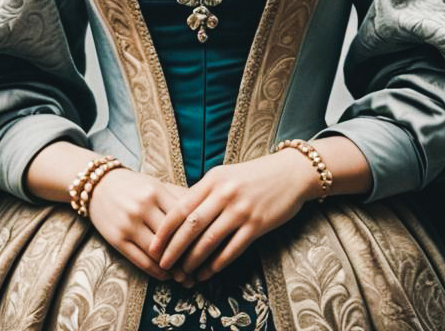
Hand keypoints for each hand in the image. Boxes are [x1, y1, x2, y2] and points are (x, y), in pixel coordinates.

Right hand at [86, 167, 197, 286]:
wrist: (98, 185)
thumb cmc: (133, 186)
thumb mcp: (155, 184)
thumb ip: (178, 197)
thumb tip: (205, 211)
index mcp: (156, 191)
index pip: (183, 216)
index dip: (197, 233)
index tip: (208, 245)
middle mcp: (143, 207)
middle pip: (172, 236)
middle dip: (188, 254)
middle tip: (200, 267)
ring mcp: (129, 224)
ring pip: (158, 252)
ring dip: (173, 268)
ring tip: (185, 276)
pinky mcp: (117, 239)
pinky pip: (140, 260)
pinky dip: (156, 272)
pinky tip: (166, 275)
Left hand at [149, 151, 316, 281]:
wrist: (291, 172)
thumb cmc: (254, 176)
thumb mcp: (226, 175)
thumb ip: (205, 192)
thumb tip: (180, 215)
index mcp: (213, 179)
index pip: (181, 207)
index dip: (165, 230)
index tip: (154, 246)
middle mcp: (224, 193)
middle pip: (191, 226)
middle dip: (174, 249)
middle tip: (163, 265)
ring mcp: (241, 210)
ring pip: (209, 240)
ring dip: (194, 260)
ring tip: (184, 272)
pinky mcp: (257, 225)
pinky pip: (232, 249)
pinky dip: (217, 263)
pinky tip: (208, 272)